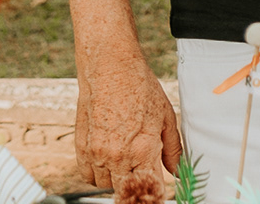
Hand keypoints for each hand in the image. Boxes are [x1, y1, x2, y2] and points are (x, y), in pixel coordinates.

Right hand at [75, 53, 180, 191]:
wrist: (110, 68)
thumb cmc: (139, 88)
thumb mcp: (167, 117)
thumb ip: (173, 149)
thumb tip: (177, 170)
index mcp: (143, 151)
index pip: (150, 190)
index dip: (155, 195)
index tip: (157, 194)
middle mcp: (118, 157)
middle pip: (126, 194)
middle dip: (136, 190)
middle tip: (142, 178)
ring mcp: (97, 154)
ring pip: (107, 186)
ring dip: (117, 180)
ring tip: (126, 161)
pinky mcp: (82, 149)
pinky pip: (89, 176)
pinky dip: (99, 174)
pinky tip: (110, 159)